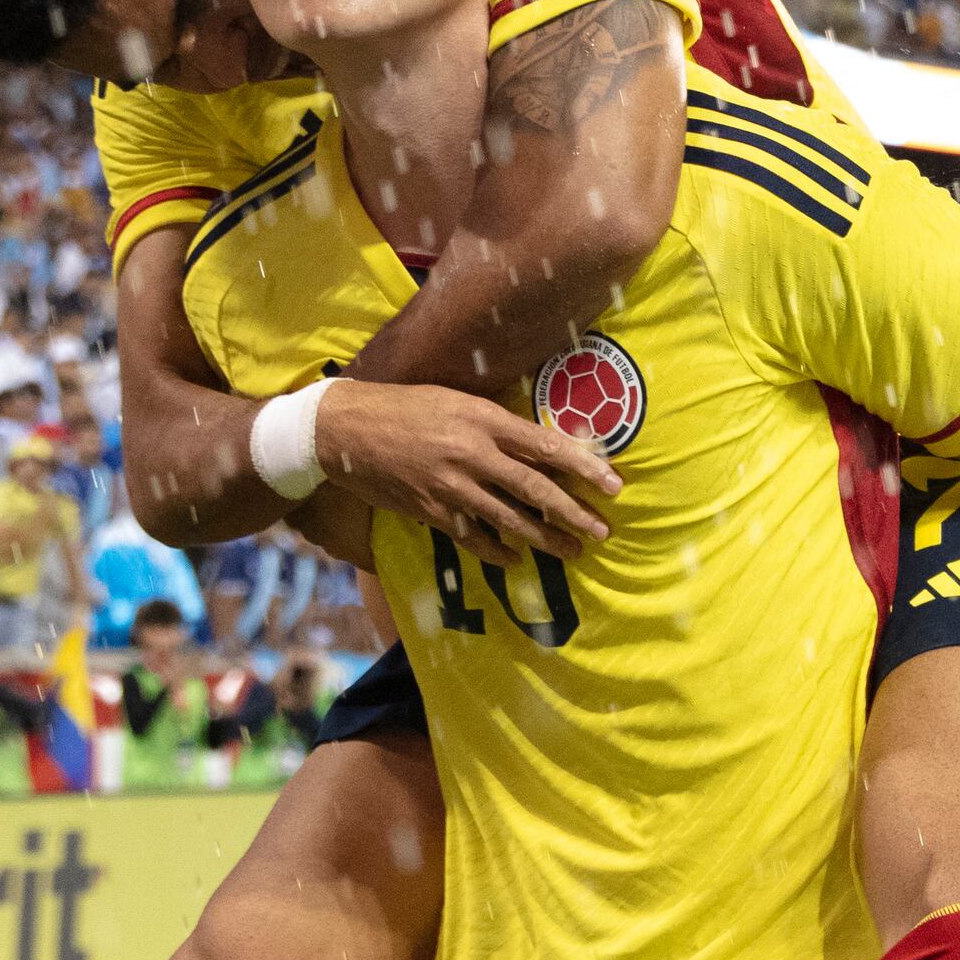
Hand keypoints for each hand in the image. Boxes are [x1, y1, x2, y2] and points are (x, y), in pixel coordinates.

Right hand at [315, 381, 617, 557]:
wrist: (345, 429)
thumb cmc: (405, 407)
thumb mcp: (456, 401)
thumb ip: (496, 424)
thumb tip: (541, 446)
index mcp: (482, 419)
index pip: (545, 446)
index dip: (583, 468)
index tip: (613, 485)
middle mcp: (472, 454)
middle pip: (535, 489)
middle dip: (574, 514)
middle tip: (602, 532)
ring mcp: (451, 486)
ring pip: (510, 519)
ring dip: (546, 539)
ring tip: (573, 551)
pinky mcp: (431, 511)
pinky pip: (474, 537)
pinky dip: (497, 550)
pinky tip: (515, 559)